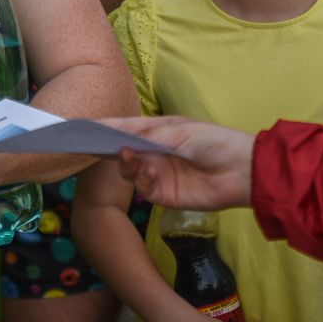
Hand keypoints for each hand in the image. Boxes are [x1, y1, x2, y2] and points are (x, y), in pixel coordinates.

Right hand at [103, 116, 255, 210]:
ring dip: (126, 163)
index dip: (104, 127)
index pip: (125, 127)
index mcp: (157, 131)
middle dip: (106, 147)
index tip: (81, 127)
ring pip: (129, 170)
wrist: (242, 171)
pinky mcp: (163, 194)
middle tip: (88, 145)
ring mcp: (156, 173)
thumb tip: (122, 142)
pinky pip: (143, 187)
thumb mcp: (181, 132)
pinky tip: (149, 171)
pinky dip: (141, 179)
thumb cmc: (214, 142)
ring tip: (129, 155)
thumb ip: (151, 137)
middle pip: (121, 150)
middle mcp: (152, 151)